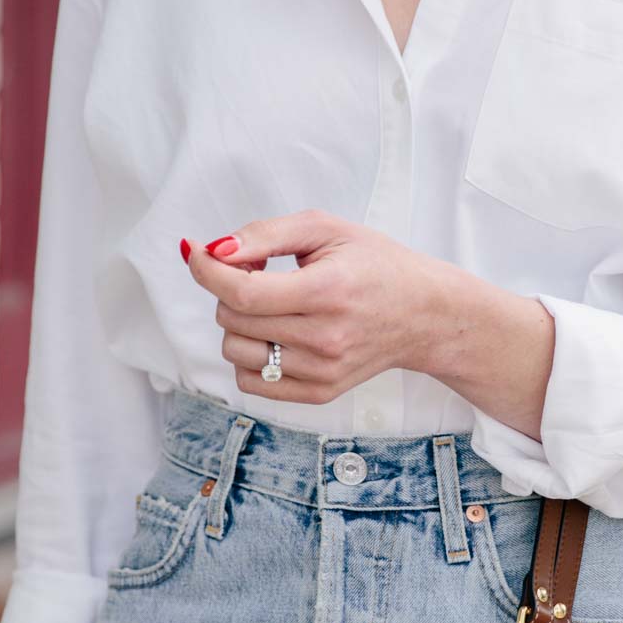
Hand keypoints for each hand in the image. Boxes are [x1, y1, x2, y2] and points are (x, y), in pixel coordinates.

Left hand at [182, 211, 451, 402]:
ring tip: (271, 307)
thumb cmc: (375, 264)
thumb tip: (215, 251)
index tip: (198, 253)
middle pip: (233, 319)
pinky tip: (274, 335)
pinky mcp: (320, 393)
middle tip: (260, 274)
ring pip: (235, 351)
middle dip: (230, 290)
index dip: (208, 271)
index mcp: (327, 291)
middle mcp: (325, 338)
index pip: (242, 293)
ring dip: (237, 324)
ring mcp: (322, 371)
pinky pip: (251, 382)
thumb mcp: (326, 229)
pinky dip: (248, 356)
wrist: (423, 314)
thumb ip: (266, 234)